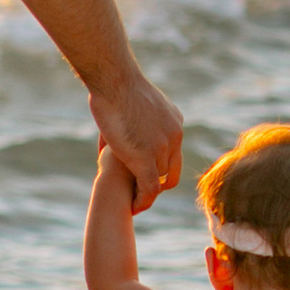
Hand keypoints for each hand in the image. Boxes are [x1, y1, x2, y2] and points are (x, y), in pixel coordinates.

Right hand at [89, 69, 182, 211]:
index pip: (173, 154)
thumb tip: (127, 129)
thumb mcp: (136, 103)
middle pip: (171, 170)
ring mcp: (162, 147)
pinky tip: (133, 207)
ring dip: (146, 193)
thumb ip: (136, 120)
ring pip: (159, 180)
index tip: (147, 179)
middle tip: (140, 194)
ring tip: (133, 202)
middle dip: (156, 184)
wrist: (115, 81)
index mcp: (174, 123)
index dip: (160, 168)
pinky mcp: (145, 157)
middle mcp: (174, 136)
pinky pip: (149, 188)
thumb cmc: (116, 85)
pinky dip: (142, 200)